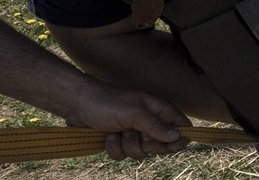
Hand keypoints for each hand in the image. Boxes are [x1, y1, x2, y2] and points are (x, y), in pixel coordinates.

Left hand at [69, 82, 190, 159]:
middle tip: (136, 133)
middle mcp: (149, 123)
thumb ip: (156, 126)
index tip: (170, 145)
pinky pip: (123, 156)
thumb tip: (178, 136)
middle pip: (161, 145)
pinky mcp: (119, 143)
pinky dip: (114, 149)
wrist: (78, 105)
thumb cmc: (108, 103)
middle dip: (147, 144)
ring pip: (141, 153)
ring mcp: (134, 134)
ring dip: (127, 145)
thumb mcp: (135, 113)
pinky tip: (107, 136)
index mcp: (158, 110)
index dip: (180, 138)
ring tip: (117, 131)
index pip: (181, 126)